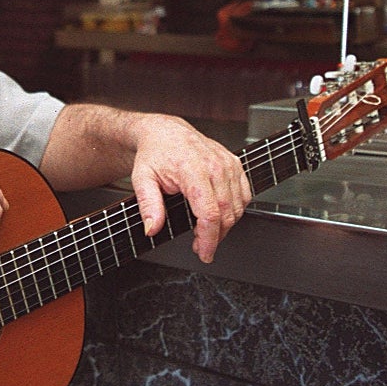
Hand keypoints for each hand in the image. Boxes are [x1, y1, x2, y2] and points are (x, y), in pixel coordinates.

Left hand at [128, 116, 250, 263]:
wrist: (165, 132)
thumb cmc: (155, 153)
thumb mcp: (142, 179)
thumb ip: (148, 204)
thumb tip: (152, 228)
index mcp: (192, 170)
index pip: (210, 212)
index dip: (209, 238)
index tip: (204, 253)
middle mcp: (215, 165)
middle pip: (227, 213)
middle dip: (216, 236)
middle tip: (201, 247)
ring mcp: (228, 164)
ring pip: (238, 206)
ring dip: (226, 225)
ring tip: (206, 232)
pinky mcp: (235, 164)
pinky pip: (244, 195)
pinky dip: (235, 210)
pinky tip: (219, 215)